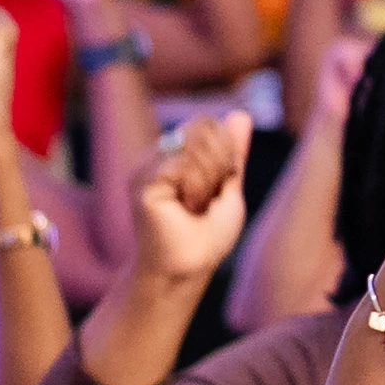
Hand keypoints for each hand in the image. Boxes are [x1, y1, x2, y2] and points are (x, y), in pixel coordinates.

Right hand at [125, 109, 253, 291]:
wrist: (187, 270)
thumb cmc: (207, 238)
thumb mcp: (229, 188)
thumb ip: (233, 152)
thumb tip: (241, 114)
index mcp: (173, 156)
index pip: (207, 125)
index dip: (225, 151)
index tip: (220, 187)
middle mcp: (156, 156)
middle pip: (202, 128)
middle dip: (219, 163)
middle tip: (207, 199)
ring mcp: (146, 167)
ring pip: (195, 145)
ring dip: (209, 179)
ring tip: (195, 206)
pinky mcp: (143, 181)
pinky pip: (184, 163)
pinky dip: (197, 187)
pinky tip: (186, 208)